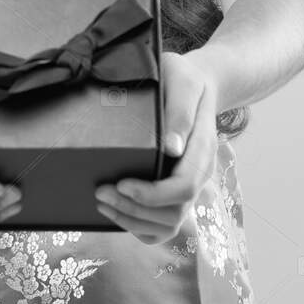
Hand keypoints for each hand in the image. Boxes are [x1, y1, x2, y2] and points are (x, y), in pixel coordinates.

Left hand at [94, 51, 218, 243]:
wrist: (194, 84)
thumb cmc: (183, 78)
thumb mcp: (183, 81)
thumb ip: (179, 112)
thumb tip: (171, 148)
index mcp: (202, 149)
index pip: (184, 187)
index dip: (153, 194)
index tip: (122, 183)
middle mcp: (199, 173)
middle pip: (175, 212)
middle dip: (134, 210)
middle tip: (100, 192)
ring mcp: (188, 186)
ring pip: (168, 225)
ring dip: (132, 220)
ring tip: (101, 202)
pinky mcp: (175, 191)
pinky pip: (161, 225)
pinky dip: (137, 226)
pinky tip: (114, 210)